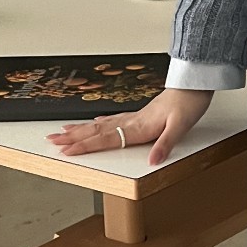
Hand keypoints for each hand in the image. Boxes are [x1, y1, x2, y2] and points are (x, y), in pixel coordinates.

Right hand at [46, 87, 213, 164]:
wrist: (194, 85)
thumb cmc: (189, 104)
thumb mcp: (181, 127)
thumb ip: (165, 144)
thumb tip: (152, 161)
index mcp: (139, 126)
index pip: (106, 138)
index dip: (85, 145)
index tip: (66, 151)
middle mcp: (132, 121)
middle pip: (96, 130)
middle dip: (72, 137)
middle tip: (51, 141)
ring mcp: (134, 117)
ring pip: (100, 125)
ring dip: (80, 129)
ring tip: (62, 132)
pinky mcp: (140, 114)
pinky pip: (113, 120)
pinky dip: (100, 123)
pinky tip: (95, 122)